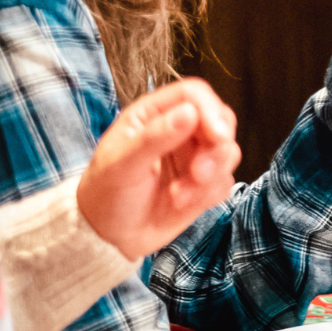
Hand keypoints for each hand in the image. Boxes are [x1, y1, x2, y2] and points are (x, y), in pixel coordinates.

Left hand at [74, 78, 242, 260]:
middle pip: (220, 120)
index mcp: (153, 114)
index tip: (217, 135)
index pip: (194, 95)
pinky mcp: (202, 185)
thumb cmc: (105, 193)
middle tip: (199, 173)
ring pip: (226, 153)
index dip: (210, 110)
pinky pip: (224, 182)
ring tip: (179, 196)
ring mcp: (192, 157)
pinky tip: (180, 204)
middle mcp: (177, 130)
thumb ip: (155, 137)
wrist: (107, 235)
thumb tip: (190, 112)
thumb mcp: (122, 164)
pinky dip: (208, 195)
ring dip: (211, 176)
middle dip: (218, 147)